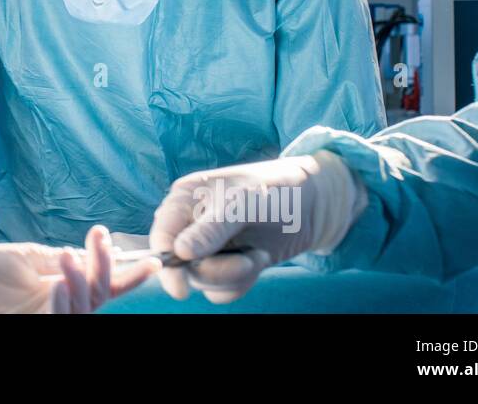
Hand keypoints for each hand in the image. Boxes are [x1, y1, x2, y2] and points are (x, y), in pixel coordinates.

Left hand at [0, 225, 159, 313]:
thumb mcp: (29, 257)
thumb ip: (62, 259)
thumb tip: (94, 253)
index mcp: (61, 286)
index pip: (103, 285)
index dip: (128, 276)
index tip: (152, 261)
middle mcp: (60, 304)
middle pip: (99, 295)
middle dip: (104, 266)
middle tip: (100, 236)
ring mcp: (48, 315)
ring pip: (84, 307)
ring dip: (81, 280)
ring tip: (68, 256)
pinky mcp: (35, 323)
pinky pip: (61, 318)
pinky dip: (64, 299)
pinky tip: (59, 280)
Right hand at [150, 151, 364, 303]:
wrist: (316, 203)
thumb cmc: (276, 190)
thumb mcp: (243, 204)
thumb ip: (211, 228)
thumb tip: (181, 253)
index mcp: (184, 200)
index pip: (161, 236)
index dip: (166, 263)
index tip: (181, 288)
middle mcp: (192, 224)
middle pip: (180, 265)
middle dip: (214, 270)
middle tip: (245, 262)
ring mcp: (210, 246)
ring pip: (202, 280)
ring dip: (233, 275)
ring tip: (257, 254)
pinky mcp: (229, 263)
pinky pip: (222, 288)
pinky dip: (242, 281)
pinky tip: (259, 259)